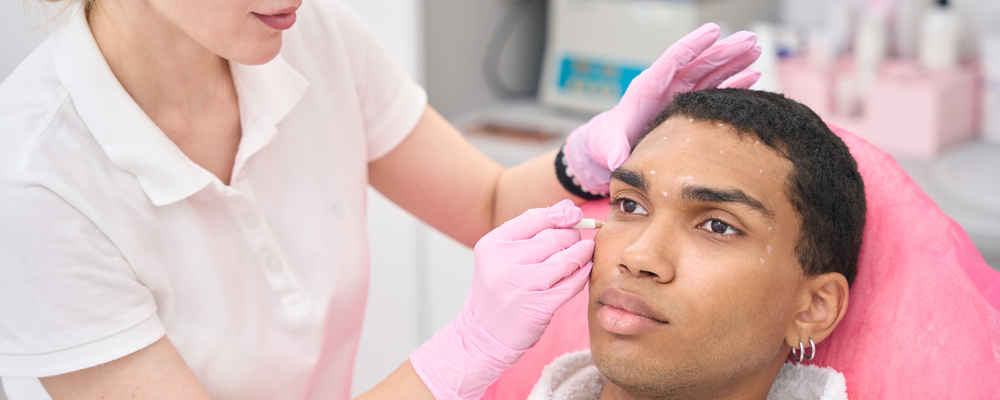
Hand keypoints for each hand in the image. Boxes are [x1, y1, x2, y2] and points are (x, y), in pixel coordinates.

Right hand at [410, 199, 593, 398]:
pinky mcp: (539, 305)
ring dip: (582, 254)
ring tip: (585, 254)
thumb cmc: (498, 288)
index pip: (535, 217)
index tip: (574, 216)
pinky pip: (572, 283)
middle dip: (571, 237)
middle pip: (554, 237)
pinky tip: (583, 271)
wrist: (483, 333)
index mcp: (493, 244)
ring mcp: (522, 285)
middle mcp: (504, 262)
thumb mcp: (501, 255)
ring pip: (566, 259)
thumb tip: (567, 207)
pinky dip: (582, 274)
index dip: (561, 214)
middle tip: (574, 243)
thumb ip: (532, 229)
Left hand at [563, 23, 761, 194]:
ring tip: (756, 49)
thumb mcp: (606, 146)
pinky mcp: (690, 107)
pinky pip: (716, 91)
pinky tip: (753, 75)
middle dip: (724, 50)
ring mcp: (681, 95)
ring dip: (734, 61)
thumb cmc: (605, 143)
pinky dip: (734, 83)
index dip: (693, 45)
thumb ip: (613, 150)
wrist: (610, 149)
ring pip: (711, 73)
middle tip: (750, 39)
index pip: (673, 60)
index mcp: (648, 88)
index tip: (714, 30)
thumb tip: (617, 161)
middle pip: (699, 62)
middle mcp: (667, 86)